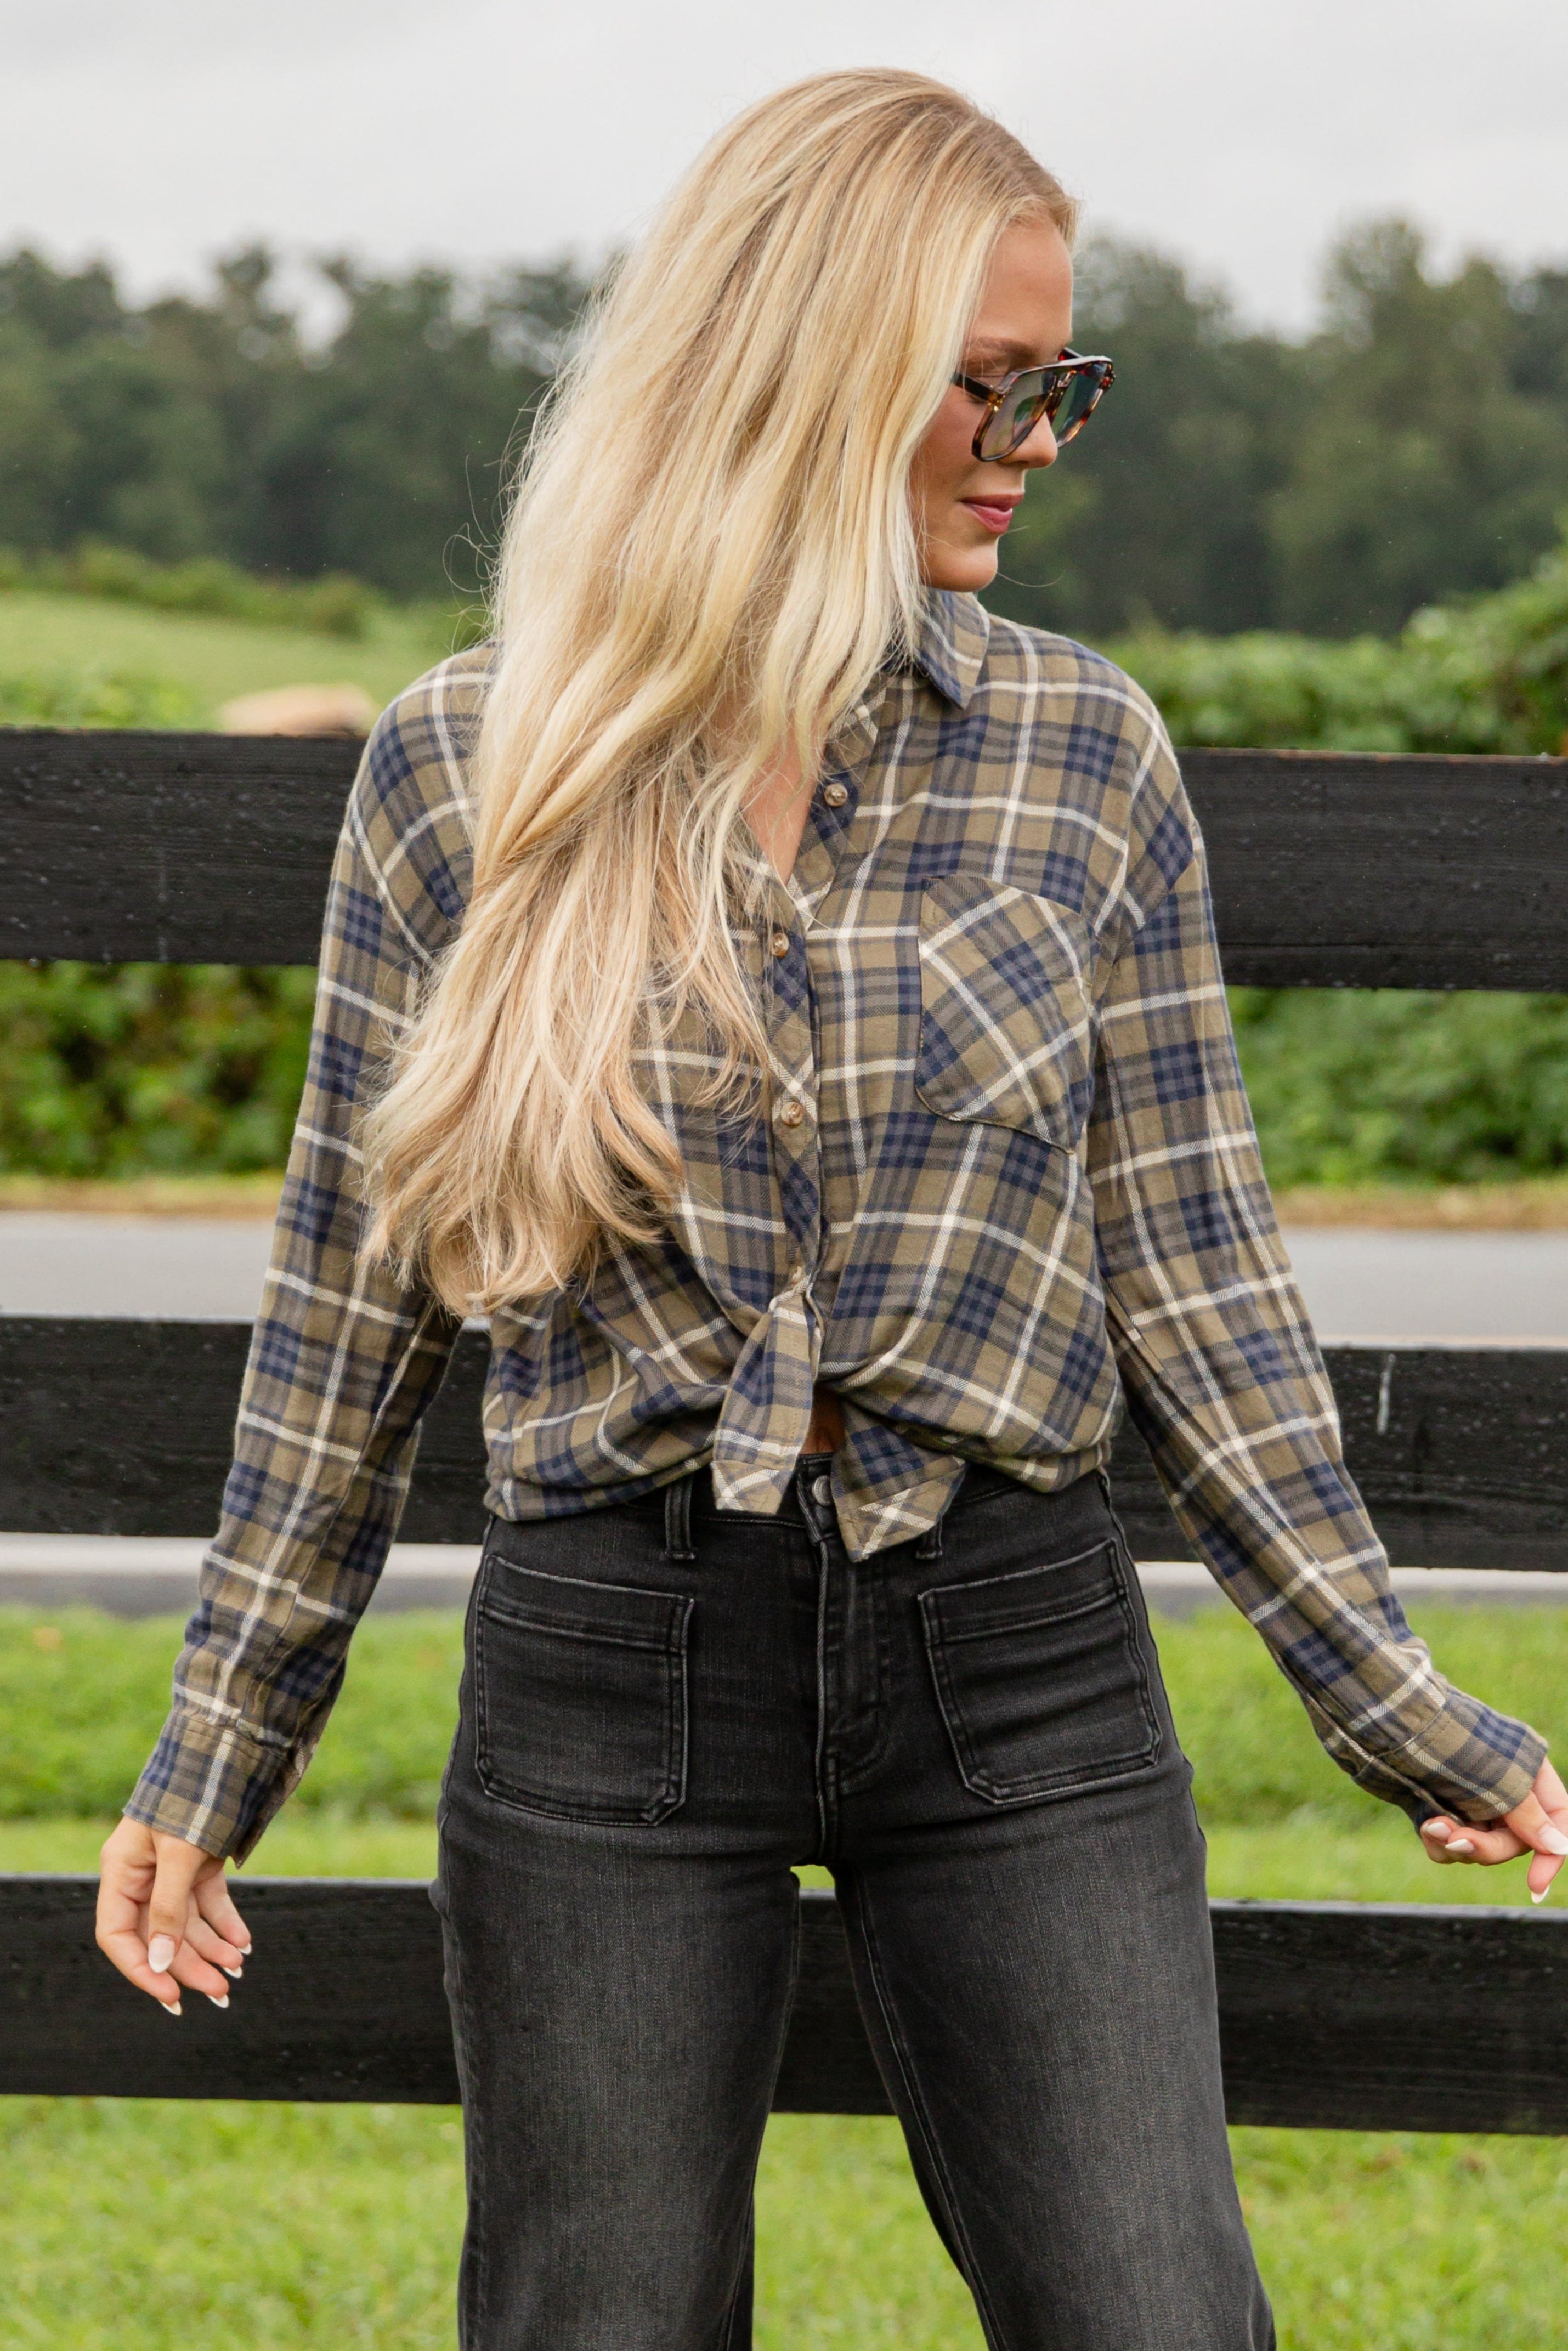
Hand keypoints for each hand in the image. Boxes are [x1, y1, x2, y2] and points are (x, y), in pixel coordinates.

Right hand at [96, 1815, 251, 2014]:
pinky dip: (226, 1922)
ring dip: (212, 1949)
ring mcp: (172, 1869)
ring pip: (188, 1923)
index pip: (119, 1936)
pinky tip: (244, 1942)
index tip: (170, 1996)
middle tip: (221, 1994)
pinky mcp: (200, 1862)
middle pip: (160, 1935)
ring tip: (238, 1969)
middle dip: (189, 1966)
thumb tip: (161, 1962)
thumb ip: (169, 1907)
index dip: (142, 1969)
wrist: (226, 1749)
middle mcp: (143, 1874)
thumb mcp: (179, 1852)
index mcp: (121, 1871)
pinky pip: (209, 1902)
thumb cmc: (194, 1795)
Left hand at [1420, 1756, 1567, 1902]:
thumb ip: (1530, 1817)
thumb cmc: (1452, 1742)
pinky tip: (1425, 1826)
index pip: (1556, 1820)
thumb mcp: (1499, 1780)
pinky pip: (1448, 1845)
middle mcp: (1503, 1787)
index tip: (1534, 1887)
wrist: (1390, 1723)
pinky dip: (1438, 1842)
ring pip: (1478, 1847)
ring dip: (1457, 1845)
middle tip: (1457, 1841)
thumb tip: (1560, 1847)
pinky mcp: (1439, 1808)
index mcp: (1529, 1771)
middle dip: (1485, 1847)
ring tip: (1433, 1826)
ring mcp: (1469, 1799)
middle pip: (1513, 1841)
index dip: (1550, 1856)